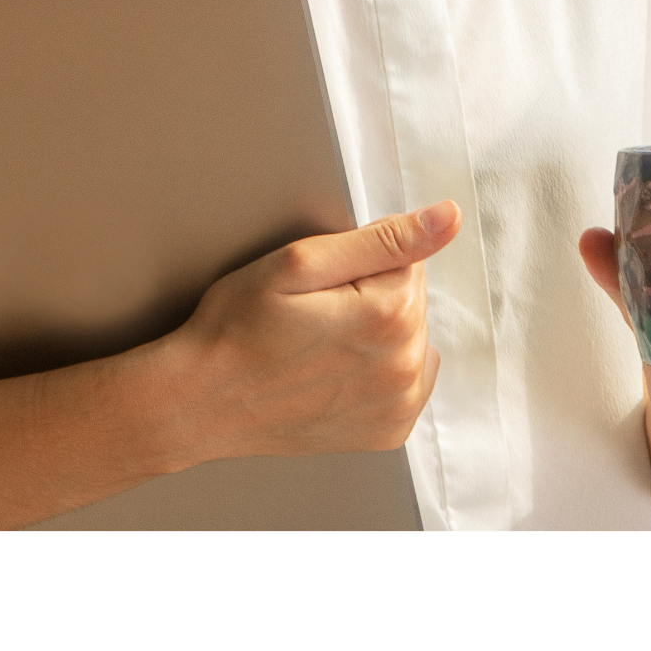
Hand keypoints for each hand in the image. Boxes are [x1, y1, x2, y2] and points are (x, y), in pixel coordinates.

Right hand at [160, 200, 460, 466]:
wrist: (202, 399)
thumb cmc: (239, 326)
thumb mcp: (300, 262)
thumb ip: (383, 239)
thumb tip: (448, 218)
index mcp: (389, 316)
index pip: (408, 258)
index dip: (361, 259)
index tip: (321, 281)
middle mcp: (405, 368)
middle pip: (412, 298)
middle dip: (371, 293)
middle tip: (313, 311)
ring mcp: (398, 407)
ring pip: (410, 337)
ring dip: (377, 331)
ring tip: (319, 341)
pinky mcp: (388, 432)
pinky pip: (406, 379)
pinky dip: (380, 368)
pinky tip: (335, 368)